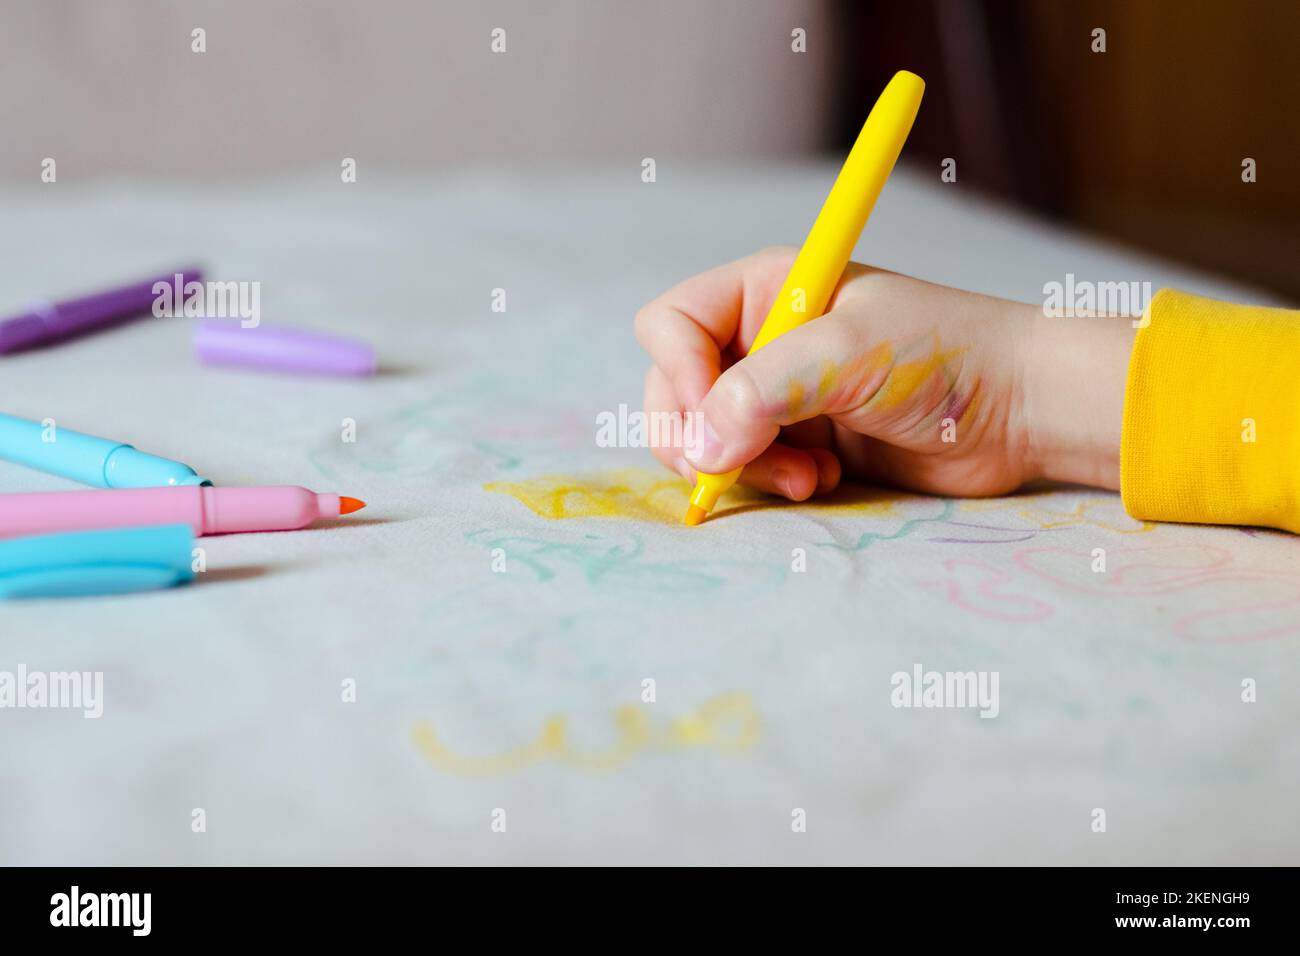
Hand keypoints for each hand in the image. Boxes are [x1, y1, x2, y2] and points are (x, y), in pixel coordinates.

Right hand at [636, 247, 1129, 500]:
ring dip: (747, 468)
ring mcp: (781, 395)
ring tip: (810, 476)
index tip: (717, 418)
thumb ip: (762, 393)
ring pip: (709, 440)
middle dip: (704, 437)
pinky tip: (825, 478)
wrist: (1021, 408)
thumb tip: (698, 450)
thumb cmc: (945, 354)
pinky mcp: (803, 442)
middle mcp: (762, 340)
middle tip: (736, 469)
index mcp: (766, 291)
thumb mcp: (846, 355)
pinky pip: (749, 470)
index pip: (671, 325)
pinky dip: (774, 483)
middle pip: (677, 390)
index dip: (679, 374)